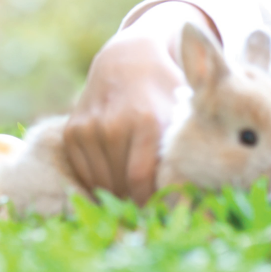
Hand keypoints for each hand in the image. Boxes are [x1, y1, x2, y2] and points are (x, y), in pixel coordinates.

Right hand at [62, 34, 185, 204]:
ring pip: (101, 182)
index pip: (140, 178)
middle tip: (150, 203)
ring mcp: (88, 129)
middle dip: (136, 199)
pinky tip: (117, 175)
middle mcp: (111, 125)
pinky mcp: (73, 133)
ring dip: (118, 192)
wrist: (128, 62)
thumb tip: (197, 190)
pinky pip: (86, 174)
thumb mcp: (182, 112)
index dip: (148, 200)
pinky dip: (101, 181)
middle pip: (121, 183)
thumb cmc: (164, 92)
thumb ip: (186, 146)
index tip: (159, 209)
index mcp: (144, 121)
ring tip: (135, 190)